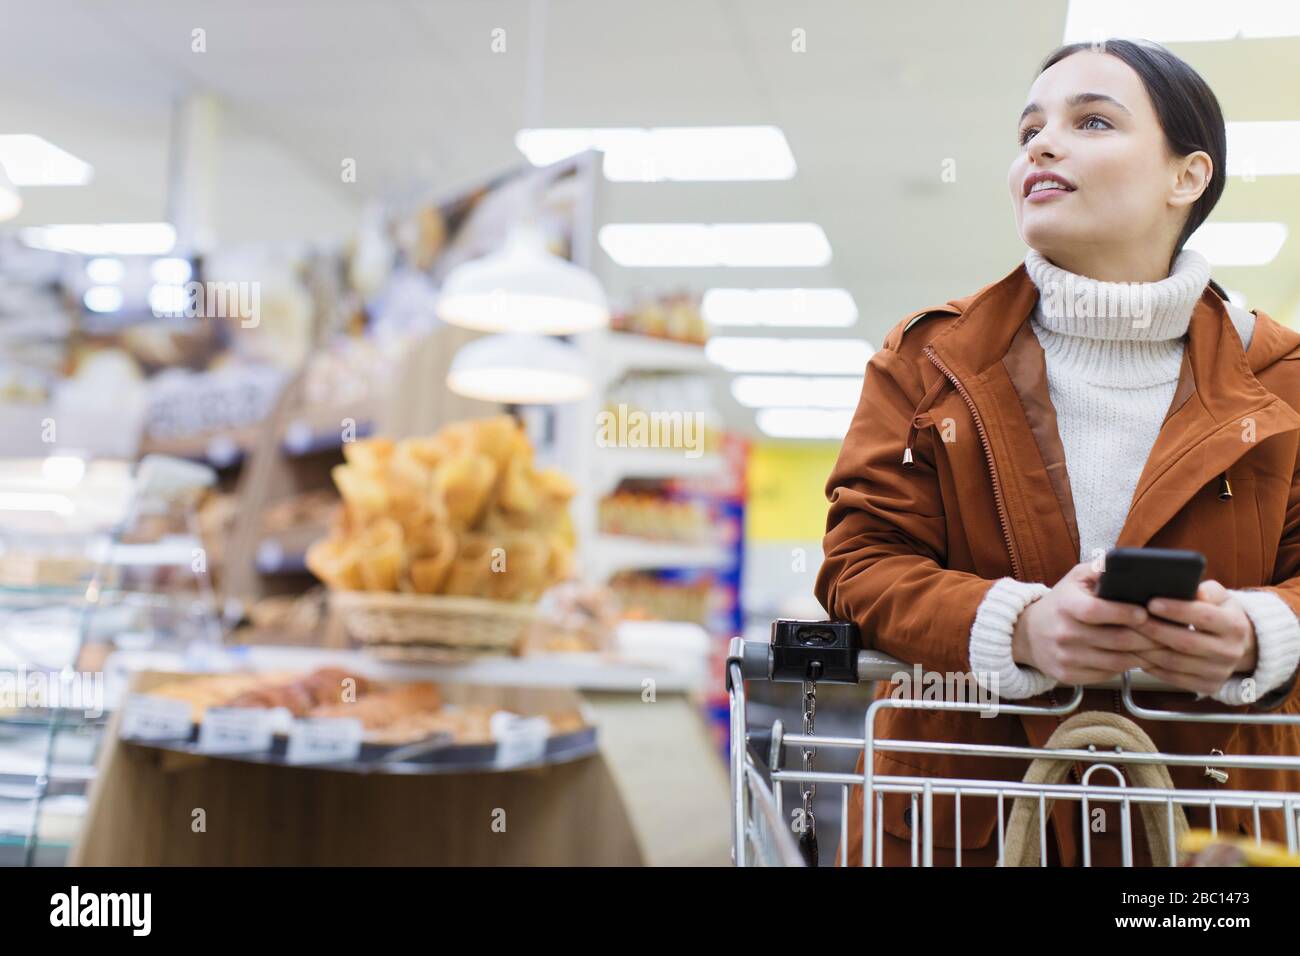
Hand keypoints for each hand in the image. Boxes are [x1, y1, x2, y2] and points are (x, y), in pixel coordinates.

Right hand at [1012, 560, 1164, 684]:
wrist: (1028, 633)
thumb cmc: (1061, 603)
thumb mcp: (1075, 579)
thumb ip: (1101, 570)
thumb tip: (1131, 565)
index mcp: (1065, 605)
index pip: (1095, 611)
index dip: (1123, 613)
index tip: (1146, 612)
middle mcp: (1062, 633)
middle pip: (1115, 640)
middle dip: (1148, 637)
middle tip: (1169, 633)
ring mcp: (1065, 657)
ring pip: (1116, 661)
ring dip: (1143, 655)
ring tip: (1160, 647)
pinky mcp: (1068, 676)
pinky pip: (1107, 674)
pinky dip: (1126, 667)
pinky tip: (1137, 657)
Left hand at [1130, 580, 1257, 695]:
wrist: (1236, 645)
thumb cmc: (1218, 613)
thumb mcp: (1219, 597)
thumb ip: (1207, 591)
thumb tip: (1192, 591)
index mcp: (1235, 626)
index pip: (1203, 617)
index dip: (1176, 610)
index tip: (1151, 602)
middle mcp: (1230, 652)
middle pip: (1186, 643)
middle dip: (1155, 630)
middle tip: (1131, 619)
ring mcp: (1219, 672)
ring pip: (1175, 663)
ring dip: (1147, 650)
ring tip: (1127, 636)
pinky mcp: (1208, 686)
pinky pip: (1173, 678)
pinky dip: (1151, 666)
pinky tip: (1135, 653)